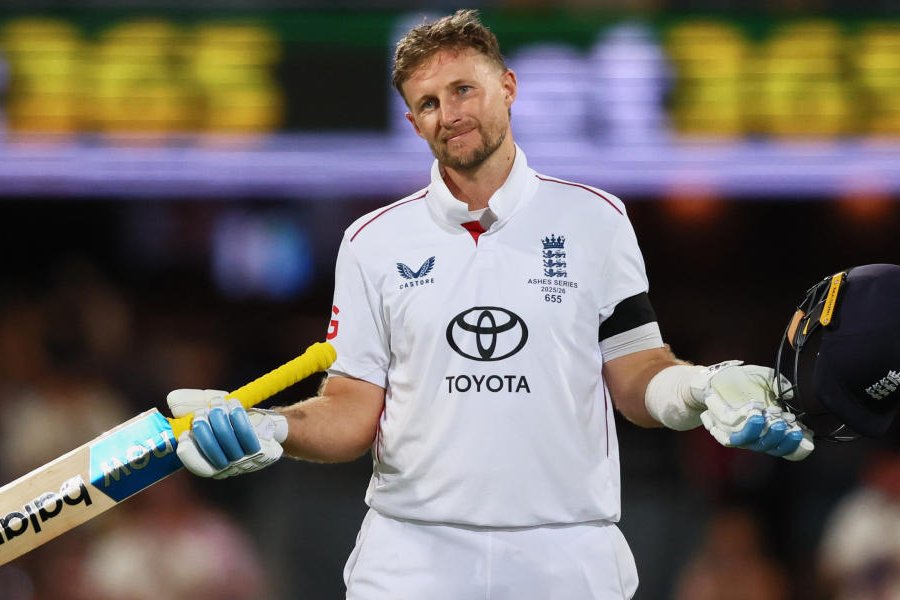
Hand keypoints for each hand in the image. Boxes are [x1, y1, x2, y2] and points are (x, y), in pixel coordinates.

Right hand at [167, 388, 287, 477]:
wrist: (265, 426)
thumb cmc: (231, 420)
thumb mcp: (208, 411)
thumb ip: (189, 404)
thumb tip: (173, 400)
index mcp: (210, 462)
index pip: (198, 466)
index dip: (190, 453)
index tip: (185, 436)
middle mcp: (228, 466)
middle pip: (213, 451)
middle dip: (205, 428)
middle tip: (203, 411)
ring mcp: (246, 460)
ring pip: (229, 440)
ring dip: (220, 417)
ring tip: (219, 402)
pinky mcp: (262, 450)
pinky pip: (247, 434)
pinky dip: (238, 417)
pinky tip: (234, 405)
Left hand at [690, 361, 813, 460]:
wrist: (714, 379)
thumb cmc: (742, 380)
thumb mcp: (764, 377)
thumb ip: (779, 383)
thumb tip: (790, 393)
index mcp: (773, 427)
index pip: (790, 446)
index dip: (801, 445)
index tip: (807, 434)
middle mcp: (759, 436)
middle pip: (774, 448)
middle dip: (783, 439)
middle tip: (786, 424)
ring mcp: (741, 436)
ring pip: (754, 444)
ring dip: (760, 433)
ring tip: (761, 417)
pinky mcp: (722, 433)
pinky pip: (730, 439)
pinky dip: (738, 431)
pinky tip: (748, 417)